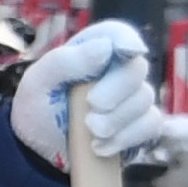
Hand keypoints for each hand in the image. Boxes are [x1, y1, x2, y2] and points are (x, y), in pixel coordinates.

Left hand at [13, 20, 179, 168]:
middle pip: (137, 69)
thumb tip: (106, 48)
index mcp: (91, 50)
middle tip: (91, 105)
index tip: (126, 52)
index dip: (127, 40)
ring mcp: (131, 98)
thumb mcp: (37, 83)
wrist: (39, 152)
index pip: (118, 34)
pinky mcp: (139, 126)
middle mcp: (117, 70)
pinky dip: (126, 138)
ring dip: (116, 120)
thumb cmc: (37, 109)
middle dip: (116, 90)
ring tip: (89, 130)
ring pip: (144, 100)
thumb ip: (65, 61)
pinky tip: (100, 146)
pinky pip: (150, 126)